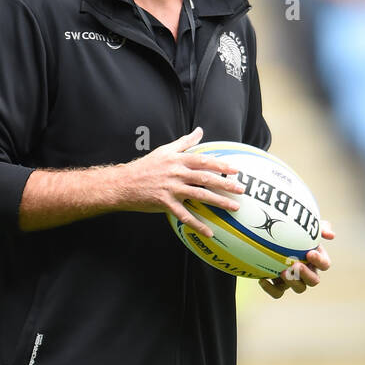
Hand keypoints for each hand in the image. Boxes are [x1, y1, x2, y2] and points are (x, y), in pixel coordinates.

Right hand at [117, 126, 244, 237]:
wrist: (124, 183)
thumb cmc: (145, 167)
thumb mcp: (165, 150)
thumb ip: (184, 142)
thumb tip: (200, 131)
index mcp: (177, 160)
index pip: (203, 160)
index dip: (220, 164)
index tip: (235, 169)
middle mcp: (176, 173)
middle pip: (205, 178)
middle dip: (225, 183)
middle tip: (240, 189)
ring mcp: (171, 189)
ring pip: (199, 195)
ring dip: (218, 202)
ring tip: (233, 207)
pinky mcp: (165, 203)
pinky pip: (184, 216)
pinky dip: (198, 225)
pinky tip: (210, 232)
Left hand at [259, 221, 333, 297]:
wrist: (272, 235)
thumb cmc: (293, 227)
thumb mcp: (306, 224)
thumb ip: (319, 226)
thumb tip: (330, 234)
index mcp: (317, 260)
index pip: (325, 264)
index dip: (320, 261)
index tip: (310, 252)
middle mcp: (308, 272)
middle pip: (313, 281)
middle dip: (306, 274)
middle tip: (296, 264)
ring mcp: (294, 280)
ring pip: (299, 289)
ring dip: (292, 282)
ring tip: (282, 271)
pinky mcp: (280, 285)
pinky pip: (277, 292)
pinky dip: (270, 289)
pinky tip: (262, 279)